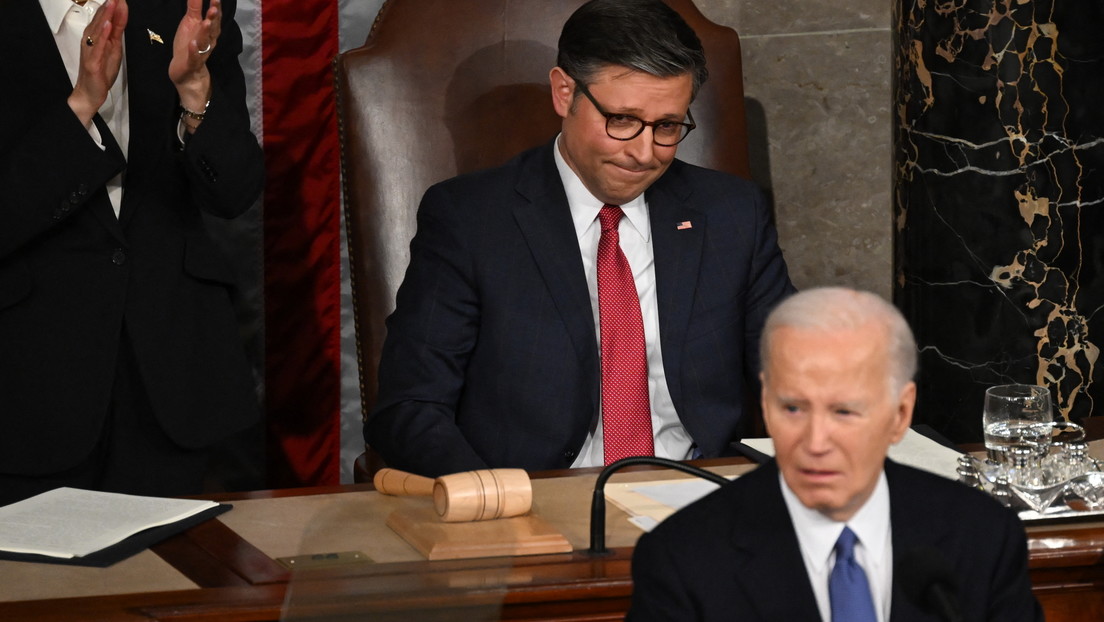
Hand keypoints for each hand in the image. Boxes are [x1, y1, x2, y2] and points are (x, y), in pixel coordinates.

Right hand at [67, 0, 128, 127]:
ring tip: (113, 3)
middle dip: (109, 5)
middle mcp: (90, 39)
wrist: (90, 92)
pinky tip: (108, 25)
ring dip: (106, 16)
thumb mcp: (114, 47)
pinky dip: (103, 35)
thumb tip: (122, 12)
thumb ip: (117, 30)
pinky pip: (97, 46)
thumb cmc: (101, 70)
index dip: (113, 4)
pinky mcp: (92, 62)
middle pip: (101, 19)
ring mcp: (90, 50)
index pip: (105, 16)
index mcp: (96, 35)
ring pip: (98, 30)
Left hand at [169, 0, 220, 110]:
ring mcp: (200, 53)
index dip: (215, 7)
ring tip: (206, 22)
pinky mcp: (192, 64)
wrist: (187, 74)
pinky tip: (193, 44)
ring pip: (205, 42)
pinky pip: (194, 58)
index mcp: (207, 31)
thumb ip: (195, 7)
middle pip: (212, 29)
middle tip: (214, 7)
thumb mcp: (190, 23)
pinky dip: (194, 51)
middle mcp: (207, 41)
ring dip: (206, 33)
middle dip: (213, 18)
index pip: (213, 18)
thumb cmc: (188, 46)